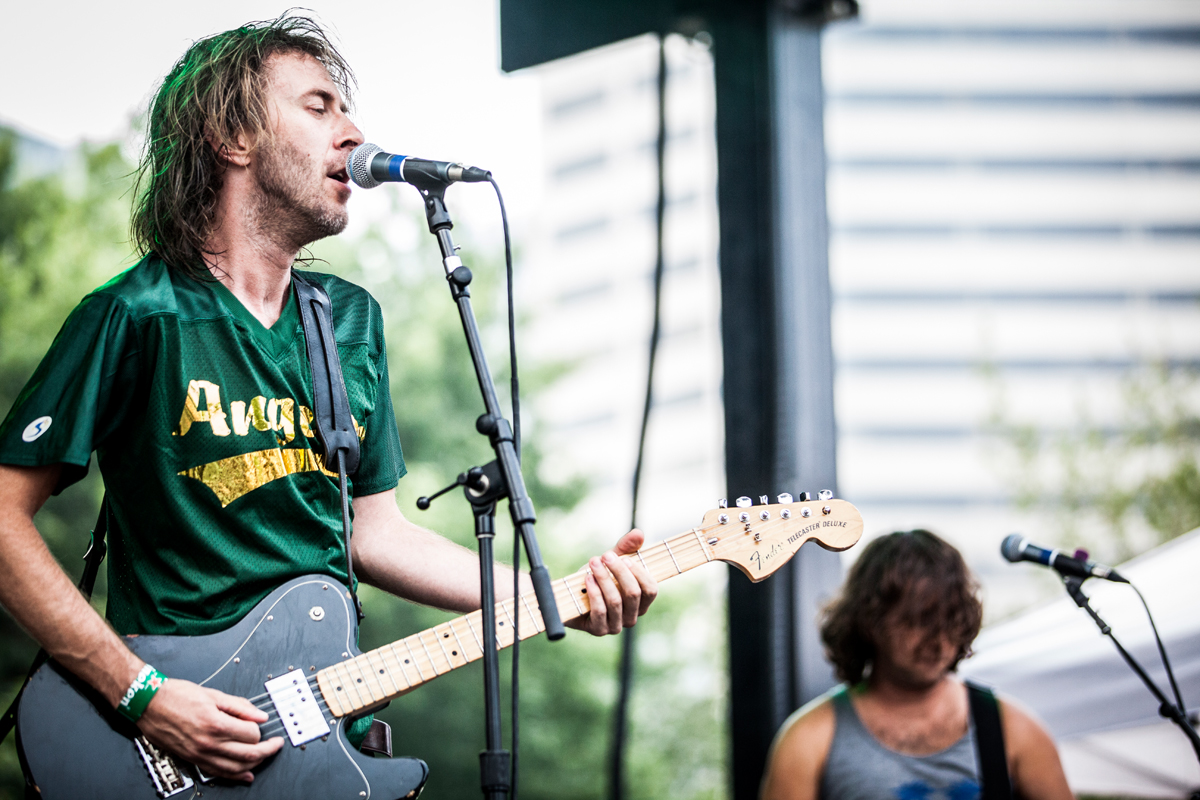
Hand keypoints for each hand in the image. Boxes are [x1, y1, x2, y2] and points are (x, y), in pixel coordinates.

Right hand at [136, 678, 283, 781]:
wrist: (148, 704)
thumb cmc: (176, 695)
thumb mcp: (213, 694)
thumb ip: (240, 706)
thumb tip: (261, 715)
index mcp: (216, 723)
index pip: (252, 734)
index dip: (260, 728)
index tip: (261, 723)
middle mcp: (209, 742)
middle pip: (249, 754)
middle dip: (268, 750)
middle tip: (276, 744)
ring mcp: (200, 754)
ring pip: (236, 768)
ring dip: (255, 764)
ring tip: (265, 756)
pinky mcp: (193, 760)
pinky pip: (219, 773)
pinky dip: (235, 776)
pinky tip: (246, 775)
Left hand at [567, 529, 657, 635]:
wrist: (571, 596)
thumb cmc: (597, 578)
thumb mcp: (612, 562)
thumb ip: (626, 548)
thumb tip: (639, 533)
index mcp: (641, 602)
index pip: (651, 590)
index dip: (639, 573)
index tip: (625, 558)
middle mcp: (632, 616)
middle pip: (633, 594)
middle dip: (618, 572)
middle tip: (605, 555)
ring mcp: (616, 626)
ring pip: (615, 601)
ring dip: (604, 579)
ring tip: (593, 563)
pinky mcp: (599, 630)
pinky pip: (600, 611)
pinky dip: (594, 592)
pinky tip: (587, 579)